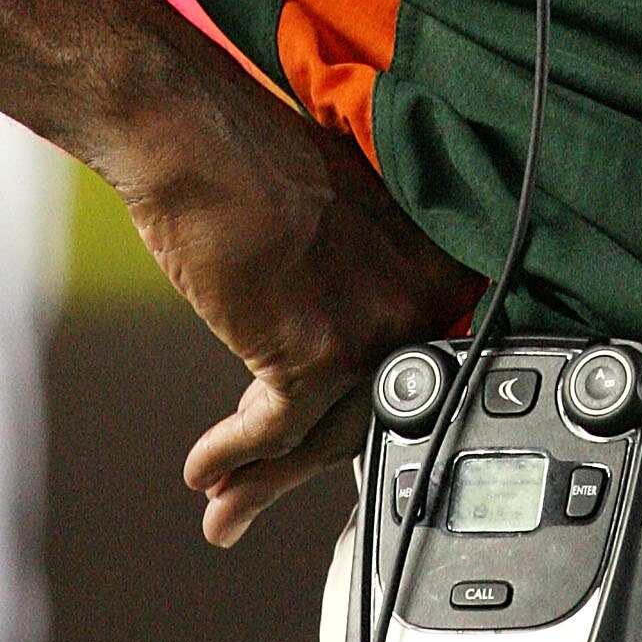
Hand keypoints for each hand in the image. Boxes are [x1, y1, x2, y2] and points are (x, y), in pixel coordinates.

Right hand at [106, 55, 480, 547]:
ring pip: (326, 431)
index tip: (309, 447)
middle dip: (301, 462)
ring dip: (262, 477)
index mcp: (442, 260)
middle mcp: (425, 297)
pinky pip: (276, 430)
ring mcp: (377, 328)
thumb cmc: (260, 166)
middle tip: (250, 495)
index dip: (352, 411)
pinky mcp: (317, 353)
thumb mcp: (342, 230)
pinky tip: (204, 468)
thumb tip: (335, 377)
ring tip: (221, 502)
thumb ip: (359, 293)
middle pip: (369, 408)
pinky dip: (233, 455)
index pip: (411, 364)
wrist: (199, 139)